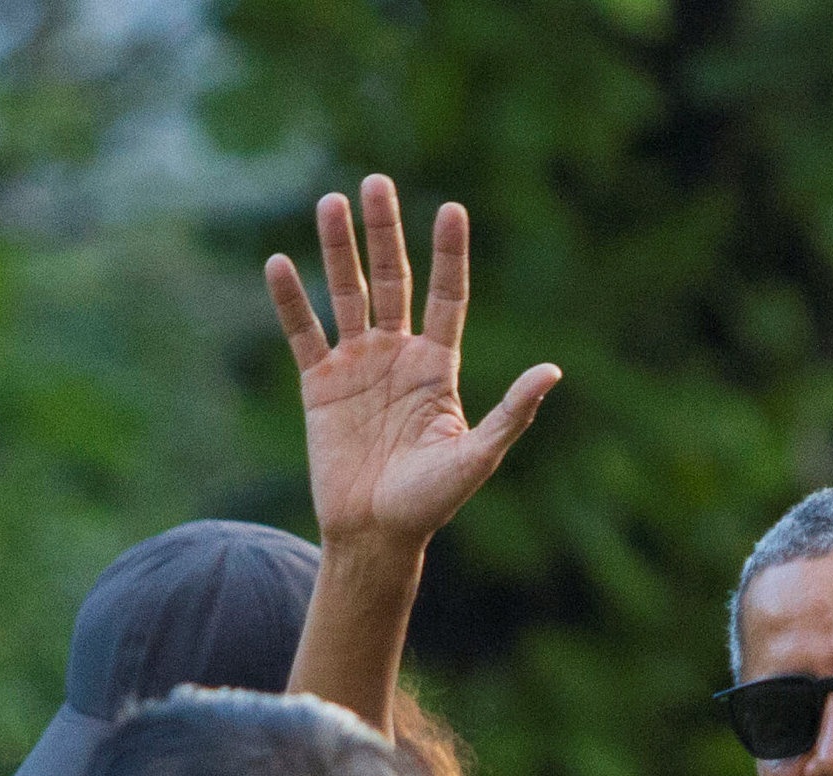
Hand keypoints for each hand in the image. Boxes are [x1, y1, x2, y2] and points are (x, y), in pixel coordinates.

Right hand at [262, 176, 558, 551]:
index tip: (452, 209)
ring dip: (338, 250)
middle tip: (376, 182)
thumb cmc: (432, 502)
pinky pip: (303, 333)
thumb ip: (511, 413)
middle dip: (384, 232)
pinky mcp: (320, 385)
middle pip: (393, 280)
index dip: (448, 254)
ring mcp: (357, 366)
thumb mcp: (477, 456)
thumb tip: (553, 371)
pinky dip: (291, 300)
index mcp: (438, 367)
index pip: (445, 296)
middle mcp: (398, 356)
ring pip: (347, 294)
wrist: (375, 535)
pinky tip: (279, 262)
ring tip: (330, 201)